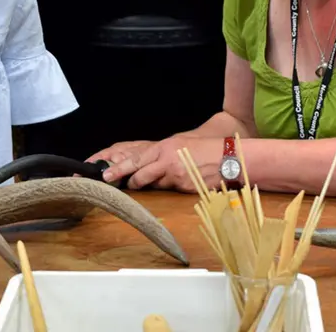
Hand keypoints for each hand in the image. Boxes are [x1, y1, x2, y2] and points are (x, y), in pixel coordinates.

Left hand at [97, 136, 224, 192]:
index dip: (119, 168)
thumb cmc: (207, 149)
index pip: (136, 159)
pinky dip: (173, 187)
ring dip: (154, 184)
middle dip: (128, 180)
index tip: (104, 175)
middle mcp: (167, 161)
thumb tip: (146, 165)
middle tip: (117, 183)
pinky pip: (171, 190)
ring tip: (168, 176)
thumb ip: (163, 154)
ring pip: (155, 184)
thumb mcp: (181, 144)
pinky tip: (184, 180)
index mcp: (165, 147)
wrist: (230, 158)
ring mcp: (175, 176)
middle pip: (140, 174)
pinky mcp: (184, 188)